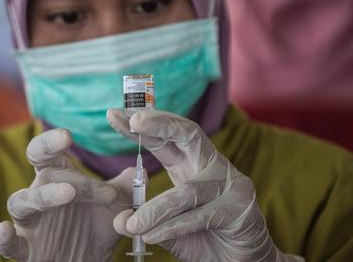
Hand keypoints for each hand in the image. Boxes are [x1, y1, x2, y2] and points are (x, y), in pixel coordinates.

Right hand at [0, 128, 134, 260]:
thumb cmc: (95, 231)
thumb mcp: (115, 209)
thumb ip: (124, 189)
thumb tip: (138, 170)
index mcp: (57, 179)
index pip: (45, 153)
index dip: (51, 142)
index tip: (67, 136)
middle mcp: (38, 195)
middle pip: (42, 174)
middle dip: (69, 177)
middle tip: (101, 189)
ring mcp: (29, 222)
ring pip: (21, 201)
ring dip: (43, 196)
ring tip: (68, 194)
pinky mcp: (24, 249)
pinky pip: (8, 243)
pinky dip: (4, 237)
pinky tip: (5, 229)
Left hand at [107, 109, 303, 261]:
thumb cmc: (205, 239)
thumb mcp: (168, 226)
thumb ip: (146, 220)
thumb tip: (119, 221)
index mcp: (193, 164)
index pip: (166, 139)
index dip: (142, 125)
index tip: (113, 114)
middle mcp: (213, 167)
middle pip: (188, 134)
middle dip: (160, 124)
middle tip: (134, 119)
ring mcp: (230, 186)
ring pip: (187, 191)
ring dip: (154, 209)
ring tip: (131, 225)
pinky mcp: (239, 210)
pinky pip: (199, 216)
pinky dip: (172, 227)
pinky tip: (151, 235)